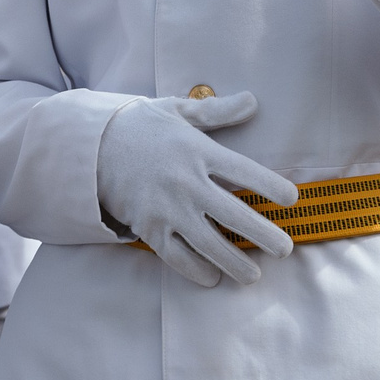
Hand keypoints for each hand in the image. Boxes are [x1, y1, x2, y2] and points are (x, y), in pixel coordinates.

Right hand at [98, 93, 298, 286]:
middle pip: (238, 216)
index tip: (292, 200)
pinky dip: (197, 271)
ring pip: (212, 245)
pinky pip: (178, 257)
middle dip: (266, 237)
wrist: (88, 146)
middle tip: (285, 250)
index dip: (274, 188)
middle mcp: (187, 183)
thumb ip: (216, 111)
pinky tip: (212, 277)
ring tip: (254, 275)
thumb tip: (253, 102)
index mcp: (199, 151)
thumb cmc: (137, 125)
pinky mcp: (149, 228)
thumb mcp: (176, 110)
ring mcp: (168, 209)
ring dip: (237, 264)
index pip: (248, 172)